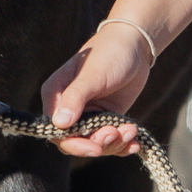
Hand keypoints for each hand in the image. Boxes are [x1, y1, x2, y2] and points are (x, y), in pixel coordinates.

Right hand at [40, 25, 150, 157]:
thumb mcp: (93, 74)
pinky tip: (135, 143)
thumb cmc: (109, 52)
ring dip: (113, 144)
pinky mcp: (107, 117)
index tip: (95, 147)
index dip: (74, 143)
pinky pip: (111, 139)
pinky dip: (122, 144)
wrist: (135, 44)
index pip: (56, 130)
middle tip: (116, 134)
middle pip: (76, 141)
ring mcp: (89, 114)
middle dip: (97, 144)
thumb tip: (60, 123)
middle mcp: (69, 108)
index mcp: (56, 95)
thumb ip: (76, 97)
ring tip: (131, 131)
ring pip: (95, 143)